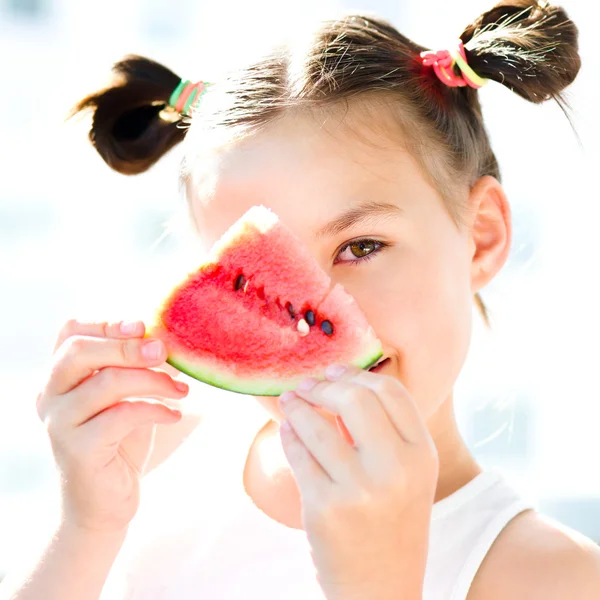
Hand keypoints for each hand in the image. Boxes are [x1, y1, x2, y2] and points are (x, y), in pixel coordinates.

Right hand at [36, 319, 188, 532]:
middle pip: (79, 350)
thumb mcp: (125, 397)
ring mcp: (59, 424)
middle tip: (164, 350)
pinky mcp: (78, 450)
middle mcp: (50, 397)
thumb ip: (132, 367)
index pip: (70, 332)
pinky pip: (122, 415)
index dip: (107, 322)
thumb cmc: (119, 443)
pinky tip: (174, 415)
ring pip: (106, 382)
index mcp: (59, 378)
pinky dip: (156, 409)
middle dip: (128, 345)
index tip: (144, 325)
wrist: (105, 505)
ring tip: (181, 390)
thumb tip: (165, 336)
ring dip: (153, 380)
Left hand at [277, 364, 438, 599]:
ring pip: (317, 424)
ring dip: (297, 406)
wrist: (381, 590)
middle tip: (307, 385)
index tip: (335, 372)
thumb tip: (339, 383)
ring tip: (289, 400)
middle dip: (323, 385)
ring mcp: (360, 490)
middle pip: (354, 399)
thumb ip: (385, 431)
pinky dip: (288, 435)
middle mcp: (396, 469)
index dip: (357, 375)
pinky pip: (298, 454)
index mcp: (422, 455)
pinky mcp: (325, 508)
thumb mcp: (407, 476)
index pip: (391, 392)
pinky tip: (287, 430)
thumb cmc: (391, 524)